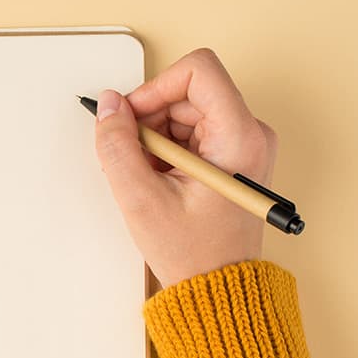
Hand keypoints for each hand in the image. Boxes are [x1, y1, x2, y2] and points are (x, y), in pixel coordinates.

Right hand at [93, 48, 277, 287]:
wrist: (216, 287)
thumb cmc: (194, 253)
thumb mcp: (141, 198)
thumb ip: (117, 144)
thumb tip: (108, 105)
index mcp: (240, 137)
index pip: (198, 71)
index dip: (155, 87)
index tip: (132, 115)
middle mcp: (249, 133)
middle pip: (187, 92)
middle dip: (149, 119)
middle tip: (131, 158)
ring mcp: (242, 144)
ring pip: (184, 112)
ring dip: (154, 138)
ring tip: (146, 178)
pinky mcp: (230, 155)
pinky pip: (189, 131)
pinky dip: (164, 150)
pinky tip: (156, 181)